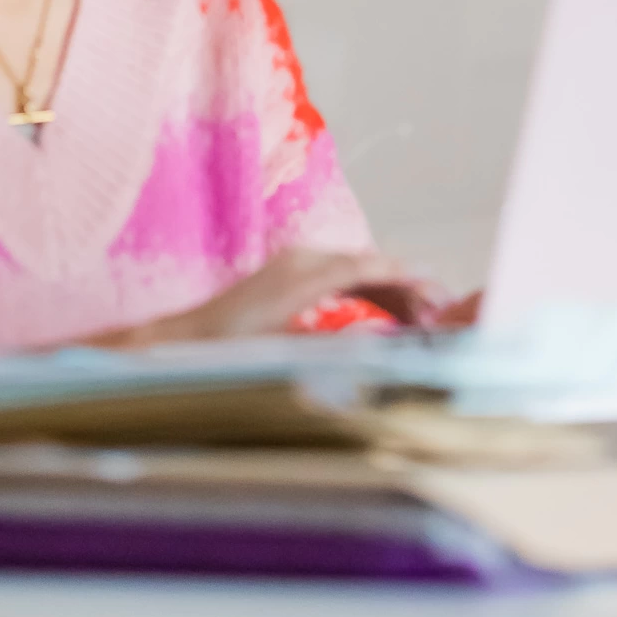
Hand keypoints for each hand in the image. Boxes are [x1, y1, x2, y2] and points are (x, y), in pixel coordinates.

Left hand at [93, 247, 455, 347]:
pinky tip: (387, 312)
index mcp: (301, 276)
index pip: (366, 268)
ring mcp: (295, 263)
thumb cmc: (222, 356)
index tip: (438, 292)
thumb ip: (331, 349)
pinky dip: (369, 289)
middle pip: (368, 264)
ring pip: (358, 268)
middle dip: (407, 287)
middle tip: (439, 315)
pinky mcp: (290, 273)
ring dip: (391, 290)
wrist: (177, 344)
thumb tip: (380, 348)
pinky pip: (341, 274)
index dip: (405, 280)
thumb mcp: (280, 357)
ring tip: (421, 319)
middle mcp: (302, 259)